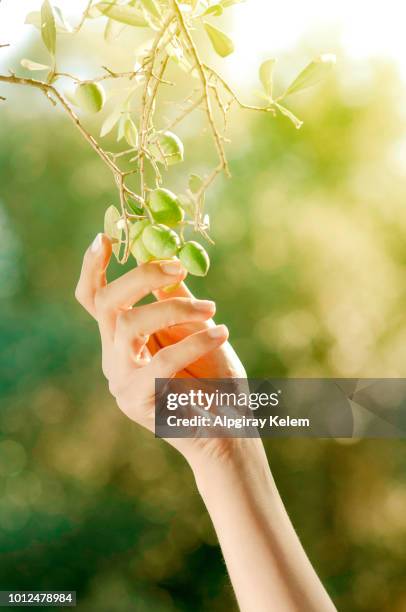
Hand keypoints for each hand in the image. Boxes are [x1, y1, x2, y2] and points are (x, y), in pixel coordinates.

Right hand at [75, 233, 245, 465]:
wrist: (230, 432)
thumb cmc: (215, 380)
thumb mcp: (196, 331)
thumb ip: (177, 301)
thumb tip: (164, 263)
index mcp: (123, 340)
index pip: (95, 300)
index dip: (94, 267)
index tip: (106, 236)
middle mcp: (114, 357)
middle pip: (106, 304)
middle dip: (140, 276)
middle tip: (178, 266)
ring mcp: (121, 380)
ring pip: (128, 325)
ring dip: (175, 308)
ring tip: (212, 311)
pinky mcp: (138, 401)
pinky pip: (161, 360)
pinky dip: (195, 341)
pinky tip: (221, 333)